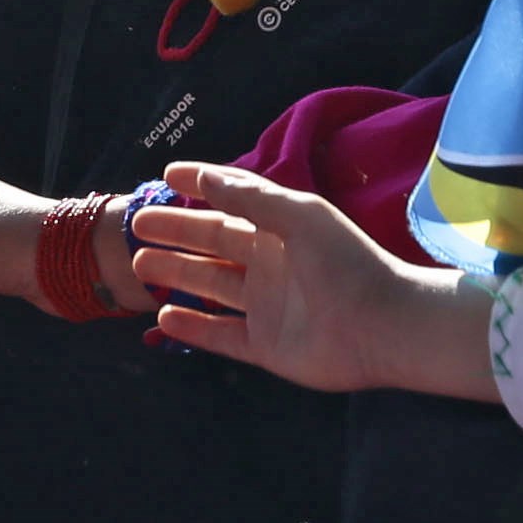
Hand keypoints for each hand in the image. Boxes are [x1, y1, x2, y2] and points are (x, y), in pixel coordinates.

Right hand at [128, 162, 493, 398]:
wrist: (384, 326)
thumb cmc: (345, 263)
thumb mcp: (299, 215)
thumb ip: (250, 196)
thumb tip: (204, 175)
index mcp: (280, 229)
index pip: (232, 201)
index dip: (201, 186)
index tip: (166, 176)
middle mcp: (270, 265)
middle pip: (213, 244)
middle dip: (176, 233)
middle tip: (137, 226)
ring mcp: (266, 307)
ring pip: (209, 287)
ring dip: (175, 275)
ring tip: (138, 266)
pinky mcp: (266, 347)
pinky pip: (220, 336)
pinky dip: (193, 329)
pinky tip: (164, 317)